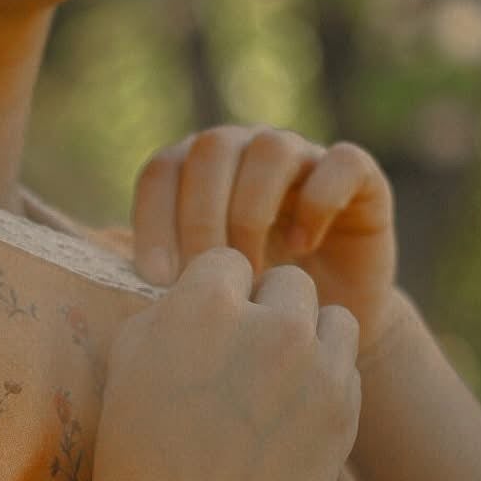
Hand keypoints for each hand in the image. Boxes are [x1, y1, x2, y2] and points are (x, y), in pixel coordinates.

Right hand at [90, 250, 361, 480]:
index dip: (215, 295)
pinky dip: (325, 382)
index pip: (228, 261)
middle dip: (268, 310)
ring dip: (310, 338)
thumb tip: (199, 288)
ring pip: (333, 319)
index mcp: (205, 304)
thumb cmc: (136, 455)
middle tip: (243, 358)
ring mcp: (316, 369)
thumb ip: (168, 309)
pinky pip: (347, 368)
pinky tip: (288, 418)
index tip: (205, 333)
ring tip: (275, 381)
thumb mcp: (127, 361)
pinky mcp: (345, 411)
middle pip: (288, 283)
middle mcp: (270, 325)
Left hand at [131, 125, 401, 358]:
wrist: (323, 333)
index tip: (154, 280)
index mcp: (198, 171)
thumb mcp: (200, 296)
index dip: (153, 218)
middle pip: (211, 149)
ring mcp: (304, 157)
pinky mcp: (359, 176)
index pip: (163, 168)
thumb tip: (122, 285)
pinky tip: (303, 249)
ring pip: (270, 148)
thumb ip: (165, 276)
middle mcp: (247, 151)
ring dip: (253, 211)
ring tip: (253, 272)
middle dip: (201, 217)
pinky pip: (341, 161)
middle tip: (206, 279)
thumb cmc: (250, 312)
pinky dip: (318, 202)